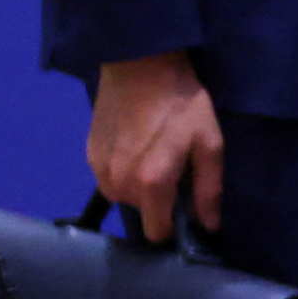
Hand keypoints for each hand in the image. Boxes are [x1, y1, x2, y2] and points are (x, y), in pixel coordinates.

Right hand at [88, 51, 222, 238]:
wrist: (140, 67)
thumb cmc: (182, 105)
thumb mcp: (209, 144)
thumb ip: (208, 189)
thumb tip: (209, 226)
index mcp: (151, 183)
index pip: (155, 231)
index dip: (172, 229)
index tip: (184, 216)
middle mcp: (120, 183)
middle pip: (141, 212)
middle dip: (158, 201)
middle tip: (174, 172)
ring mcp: (99, 169)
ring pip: (122, 197)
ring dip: (138, 188)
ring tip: (155, 158)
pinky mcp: (88, 155)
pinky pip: (108, 179)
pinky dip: (122, 173)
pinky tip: (135, 149)